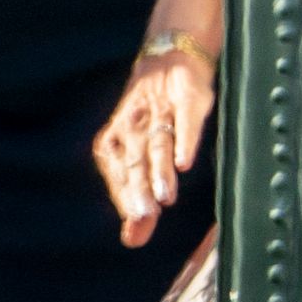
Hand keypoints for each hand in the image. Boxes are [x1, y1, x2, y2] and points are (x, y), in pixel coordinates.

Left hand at [95, 38, 215, 248]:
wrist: (169, 59)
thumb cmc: (153, 119)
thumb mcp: (143, 159)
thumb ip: (140, 201)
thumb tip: (133, 241)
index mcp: (115, 141)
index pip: (118, 176)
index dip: (127, 201)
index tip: (135, 230)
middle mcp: (133, 128)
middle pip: (136, 163)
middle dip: (140, 191)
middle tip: (145, 218)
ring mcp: (159, 112)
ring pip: (157, 146)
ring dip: (161, 172)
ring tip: (166, 198)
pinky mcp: (186, 99)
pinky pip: (185, 122)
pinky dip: (184, 141)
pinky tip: (184, 161)